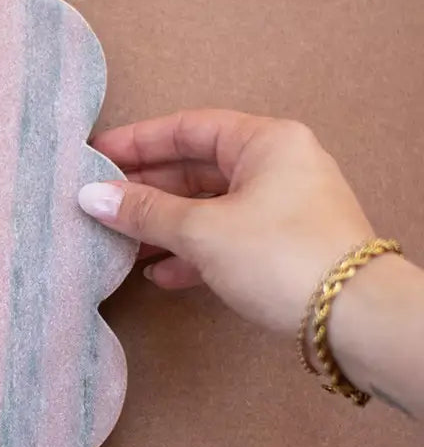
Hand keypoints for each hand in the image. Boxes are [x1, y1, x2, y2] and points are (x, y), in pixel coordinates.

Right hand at [79, 110, 373, 336]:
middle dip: (147, 189)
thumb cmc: (282, 257)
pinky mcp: (285, 247)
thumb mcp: (203, 231)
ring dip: (166, 225)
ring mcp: (284, 208)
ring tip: (120, 243)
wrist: (355, 318)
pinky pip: (228, 238)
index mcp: (266, 141)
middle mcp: (278, 166)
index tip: (94, 156)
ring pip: (211, 207)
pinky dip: (193, 252)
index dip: (137, 142)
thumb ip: (145, 212)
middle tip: (99, 203)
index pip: (188, 128)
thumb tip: (91, 196)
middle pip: (197, 168)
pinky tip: (161, 275)